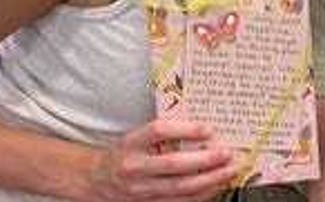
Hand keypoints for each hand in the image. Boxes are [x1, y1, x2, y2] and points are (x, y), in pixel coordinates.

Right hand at [83, 119, 236, 201]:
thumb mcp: (137, 137)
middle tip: (227, 153)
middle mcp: (134, 167)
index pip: (158, 131)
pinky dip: (200, 195)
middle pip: (173, 164)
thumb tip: (205, 131)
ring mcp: (140, 190)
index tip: (208, 129)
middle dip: (206, 160)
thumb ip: (165, 134)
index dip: (186, 129)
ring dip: (209, 180)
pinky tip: (215, 187)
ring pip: (179, 188)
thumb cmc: (125, 154)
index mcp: (131, 143)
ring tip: (228, 171)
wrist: (95, 180)